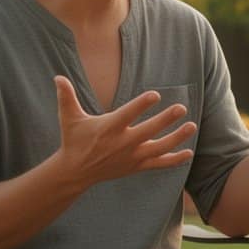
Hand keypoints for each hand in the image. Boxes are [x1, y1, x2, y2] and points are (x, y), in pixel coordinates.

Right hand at [52, 75, 196, 187]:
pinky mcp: (136, 167)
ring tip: (192, 126)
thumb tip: (57, 77)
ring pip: (158, 148)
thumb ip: (66, 97)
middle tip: (181, 107)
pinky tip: (188, 153)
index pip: (128, 114)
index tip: (155, 95)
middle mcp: (122, 143)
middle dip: (166, 120)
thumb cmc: (74, 140)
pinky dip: (174, 160)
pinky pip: (159, 164)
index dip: (141, 105)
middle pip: (148, 131)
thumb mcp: (68, 118)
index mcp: (108, 128)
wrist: (75, 172)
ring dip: (177, 138)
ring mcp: (131, 157)